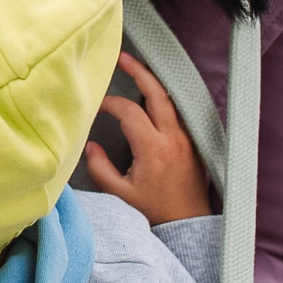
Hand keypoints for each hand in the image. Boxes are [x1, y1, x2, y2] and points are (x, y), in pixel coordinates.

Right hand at [83, 52, 209, 225]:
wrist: (188, 224)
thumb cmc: (156, 211)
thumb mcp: (120, 195)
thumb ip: (100, 168)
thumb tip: (90, 147)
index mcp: (153, 148)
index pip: (129, 111)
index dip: (110, 104)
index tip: (96, 107)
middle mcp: (173, 137)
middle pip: (157, 92)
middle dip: (139, 71)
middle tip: (123, 57)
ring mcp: (186, 138)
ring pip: (170, 99)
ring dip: (153, 83)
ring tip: (137, 70)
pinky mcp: (192, 142)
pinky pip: (179, 112)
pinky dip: (165, 99)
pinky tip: (155, 96)